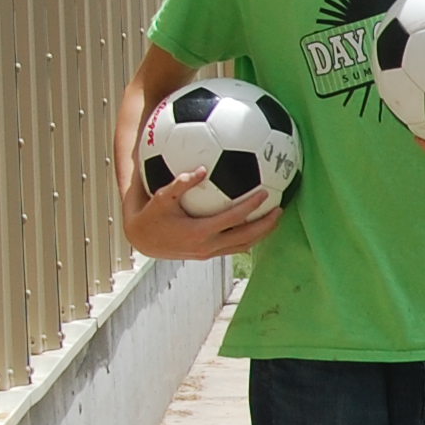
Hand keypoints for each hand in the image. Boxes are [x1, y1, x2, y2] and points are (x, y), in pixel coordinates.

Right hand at [123, 167, 282, 260]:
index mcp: (199, 232)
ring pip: (244, 245)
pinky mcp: (210, 255)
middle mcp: (208, 246)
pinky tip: (258, 225)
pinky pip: (236, 247)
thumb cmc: (152, 215)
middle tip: (281, 209)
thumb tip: (201, 169)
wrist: (143, 241)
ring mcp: (210, 253)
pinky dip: (250, 237)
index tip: (266, 192)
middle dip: (266, 225)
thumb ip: (180, 184)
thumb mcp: (161, 198)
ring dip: (262, 233)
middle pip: (246, 237)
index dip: (251, 207)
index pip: (233, 219)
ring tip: (276, 218)